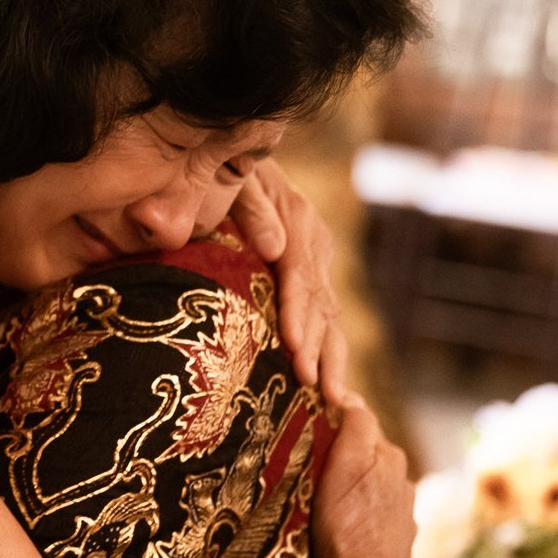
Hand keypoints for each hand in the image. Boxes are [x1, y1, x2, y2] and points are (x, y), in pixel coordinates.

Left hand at [229, 160, 350, 405]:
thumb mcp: (236, 178)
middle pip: (321, 302)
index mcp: (299, 220)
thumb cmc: (224, 171)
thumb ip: (252, 206)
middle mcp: (315, 243)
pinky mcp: (312, 275)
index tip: (292, 345)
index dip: (298, 312)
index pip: (300, 274)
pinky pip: (324, 316)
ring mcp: (317, 261)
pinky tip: (328, 384)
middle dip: (319, 347)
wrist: (234, 159)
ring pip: (329, 315)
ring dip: (331, 357)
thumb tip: (274, 246)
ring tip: (333, 397)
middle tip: (315, 386)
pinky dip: (327, 350)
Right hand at [310, 400, 413, 557]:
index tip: (308, 422)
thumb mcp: (344, 465)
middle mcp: (404, 484)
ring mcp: (403, 519)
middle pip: (371, 457)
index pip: (362, 423)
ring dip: (355, 491)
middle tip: (311, 463)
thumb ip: (355, 426)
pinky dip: (361, 520)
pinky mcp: (396, 547)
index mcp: (392, 459)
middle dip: (346, 457)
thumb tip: (353, 397)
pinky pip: (375, 522)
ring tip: (325, 501)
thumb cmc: (345, 525)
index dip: (335, 419)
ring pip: (374, 491)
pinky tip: (343, 531)